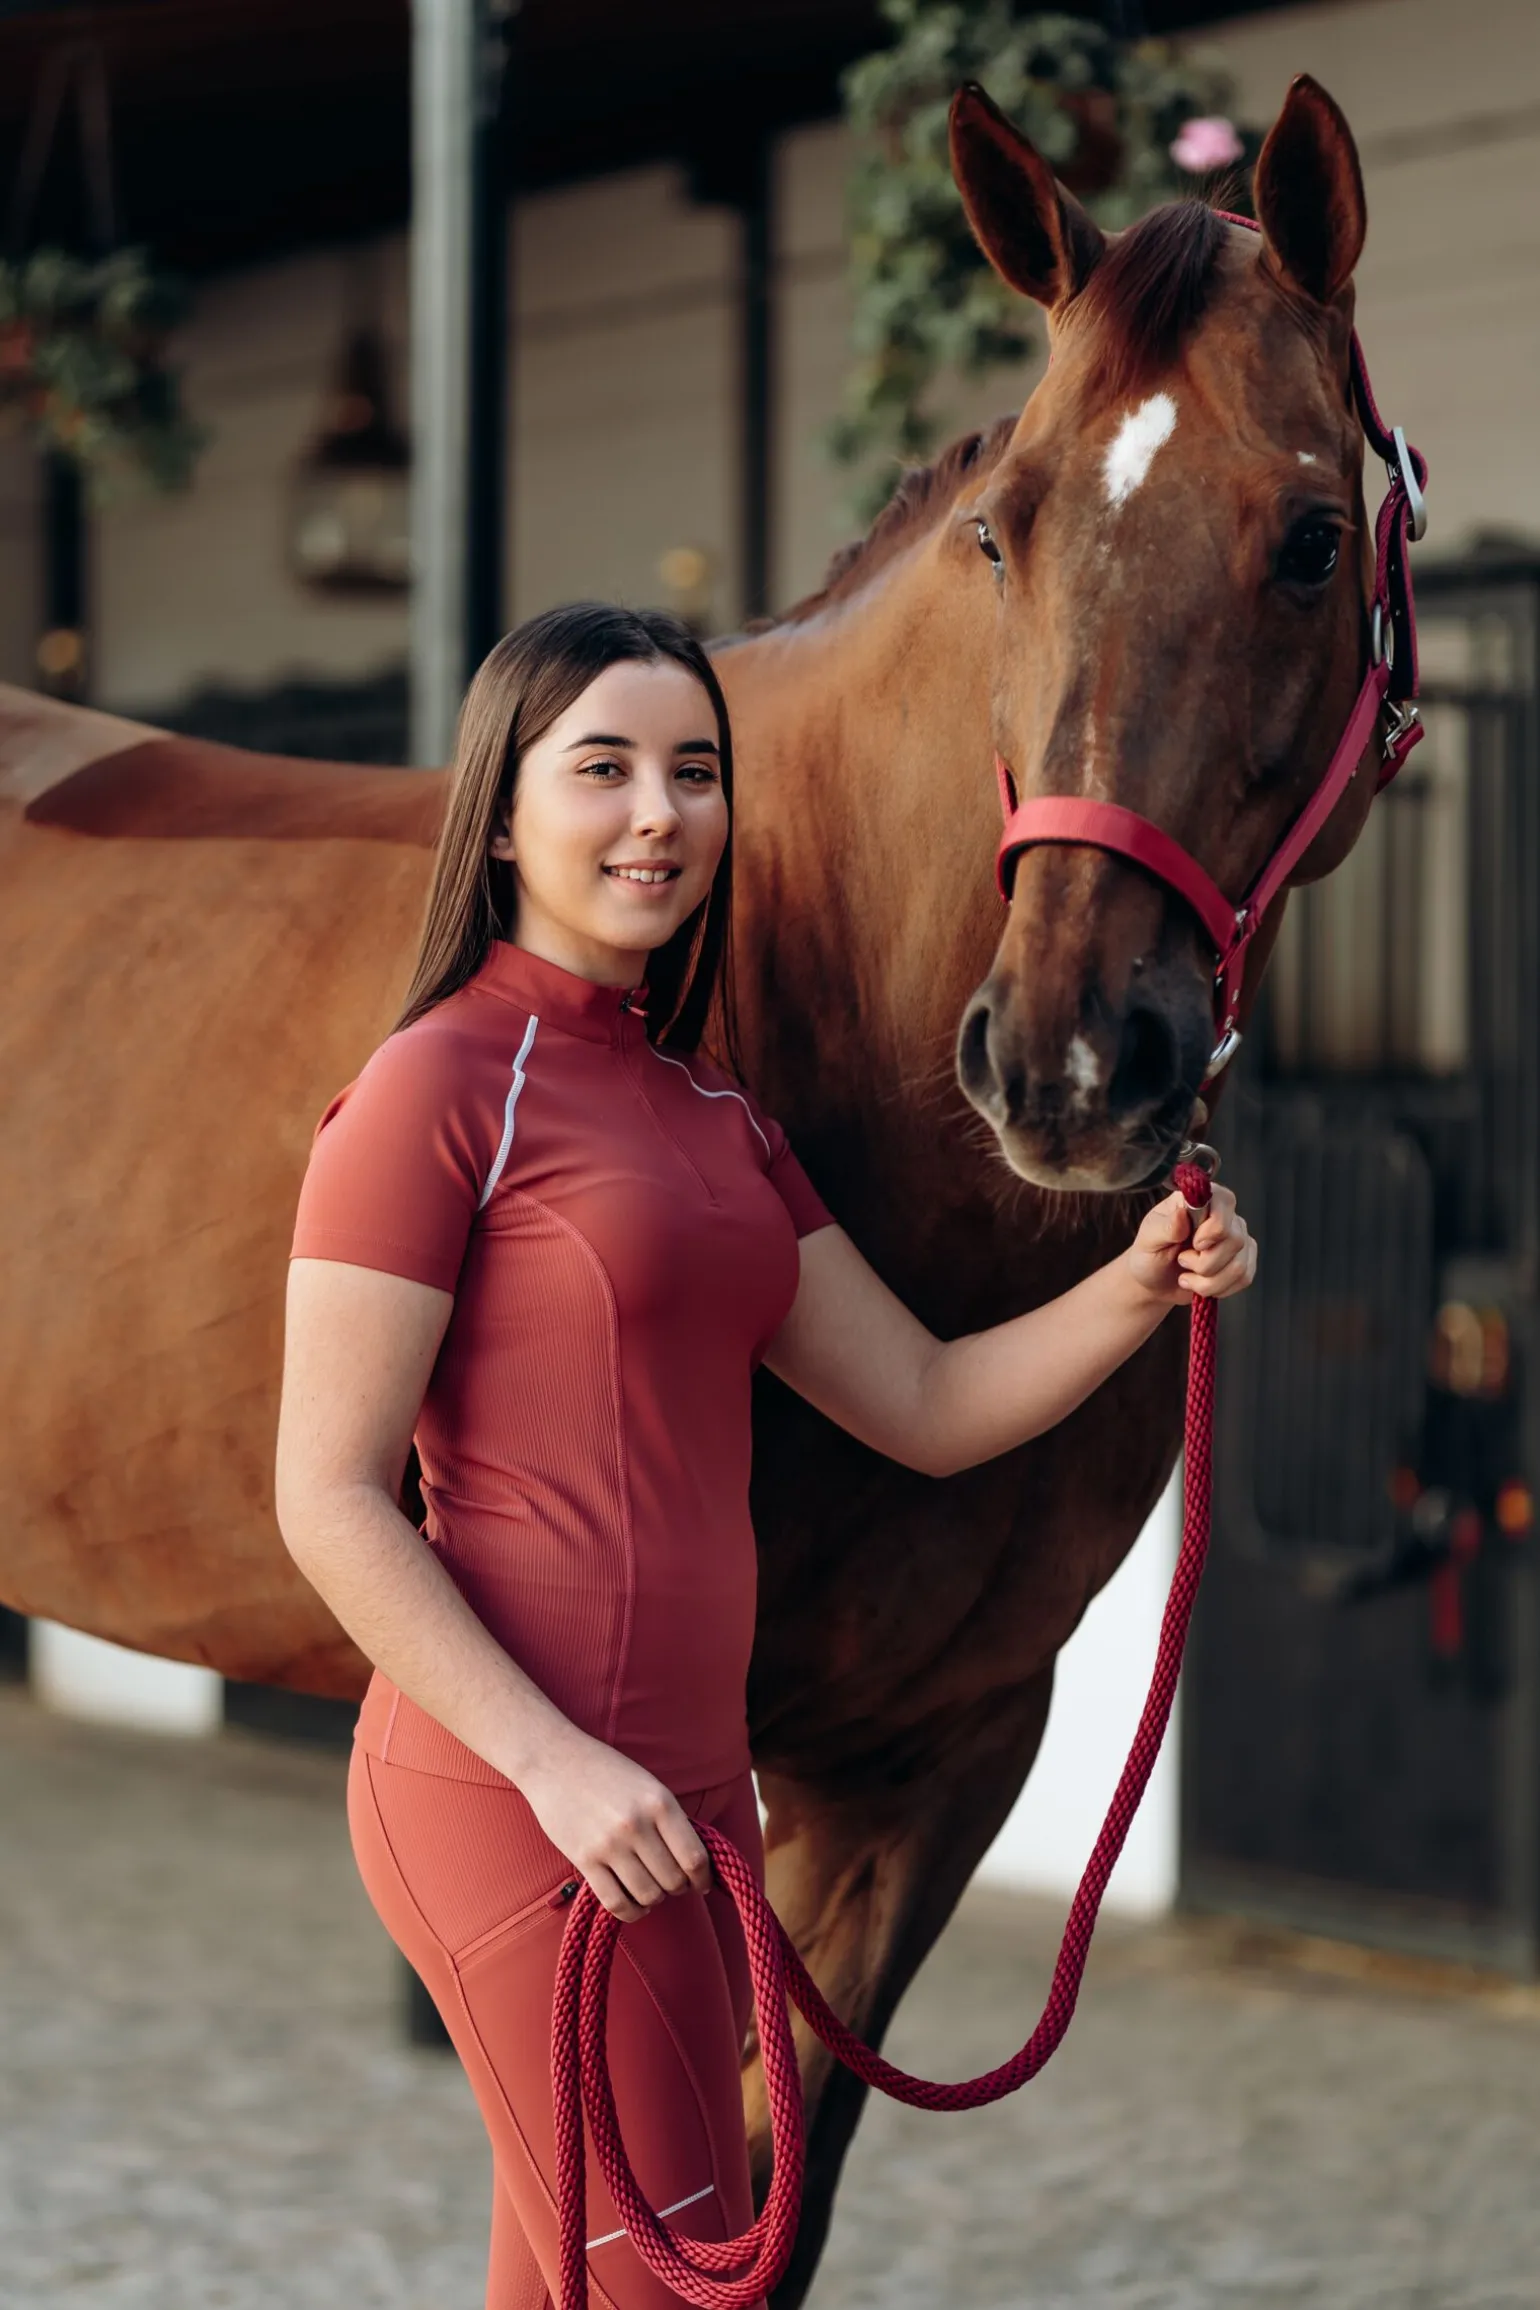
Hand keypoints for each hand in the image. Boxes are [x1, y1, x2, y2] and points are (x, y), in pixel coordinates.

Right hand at [517, 1727, 711, 1921]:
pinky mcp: (584, 1860)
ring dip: (655, 1899)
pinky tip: (634, 1903)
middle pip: (673, 1880)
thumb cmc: (606, 1770)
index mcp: (660, 1802)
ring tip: (651, 1890)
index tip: (701, 1884)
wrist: (554, 1760)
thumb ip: (670, 1819)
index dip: (702, 1878)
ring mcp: (610, 1844)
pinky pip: (616, 1902)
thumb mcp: (648, 1785)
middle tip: (673, 1884)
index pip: (694, 1858)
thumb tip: (693, 1861)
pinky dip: (631, 1911)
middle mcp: (637, 1825)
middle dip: (678, 1888)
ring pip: (648, 1895)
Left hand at [1125, 1182, 1256, 1308]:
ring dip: (1208, 1282)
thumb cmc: (1150, 1255)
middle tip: (1182, 1261)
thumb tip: (1182, 1214)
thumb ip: (1165, 1227)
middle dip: (1204, 1263)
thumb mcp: (1148, 1240)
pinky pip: (1243, 1278)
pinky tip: (1201, 1285)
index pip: (1224, 1202)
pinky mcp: (1244, 1260)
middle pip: (1235, 1240)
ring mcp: (1237, 1237)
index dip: (1214, 1228)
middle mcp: (1224, 1215)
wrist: (1156, 1282)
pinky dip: (1218, 1289)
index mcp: (1199, 1200)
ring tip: (1187, 1277)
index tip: (1195, 1244)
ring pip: (1239, 1265)